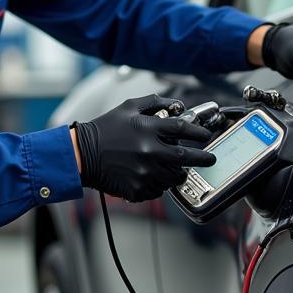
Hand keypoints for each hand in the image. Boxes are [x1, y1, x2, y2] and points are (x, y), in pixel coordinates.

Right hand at [72, 94, 215, 201]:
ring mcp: (143, 172)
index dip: (198, 132)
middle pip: (185, 156)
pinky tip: (153, 177)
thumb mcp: (128, 107)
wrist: (82, 154)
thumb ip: (154, 102)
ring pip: (173, 177)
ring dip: (179, 173)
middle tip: (210, 159)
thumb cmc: (105, 128)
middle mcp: (148, 151)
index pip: (182, 128)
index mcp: (146, 128)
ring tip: (177, 169)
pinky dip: (159, 184)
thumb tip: (178, 105)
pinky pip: (158, 190)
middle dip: (202, 158)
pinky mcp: (137, 189)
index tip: (205, 136)